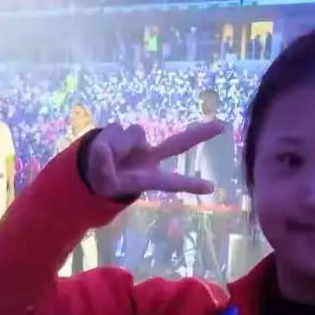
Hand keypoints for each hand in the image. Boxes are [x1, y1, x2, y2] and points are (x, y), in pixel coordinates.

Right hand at [85, 120, 221, 198]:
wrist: (93, 167)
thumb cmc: (105, 181)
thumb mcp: (104, 183)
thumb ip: (104, 168)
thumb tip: (103, 148)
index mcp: (149, 177)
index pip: (171, 181)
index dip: (189, 184)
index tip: (211, 187)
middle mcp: (150, 156)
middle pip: (177, 144)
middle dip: (199, 135)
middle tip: (222, 126)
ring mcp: (140, 141)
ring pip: (133, 134)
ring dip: (118, 144)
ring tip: (106, 157)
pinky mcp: (126, 130)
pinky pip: (116, 129)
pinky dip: (108, 139)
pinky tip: (103, 147)